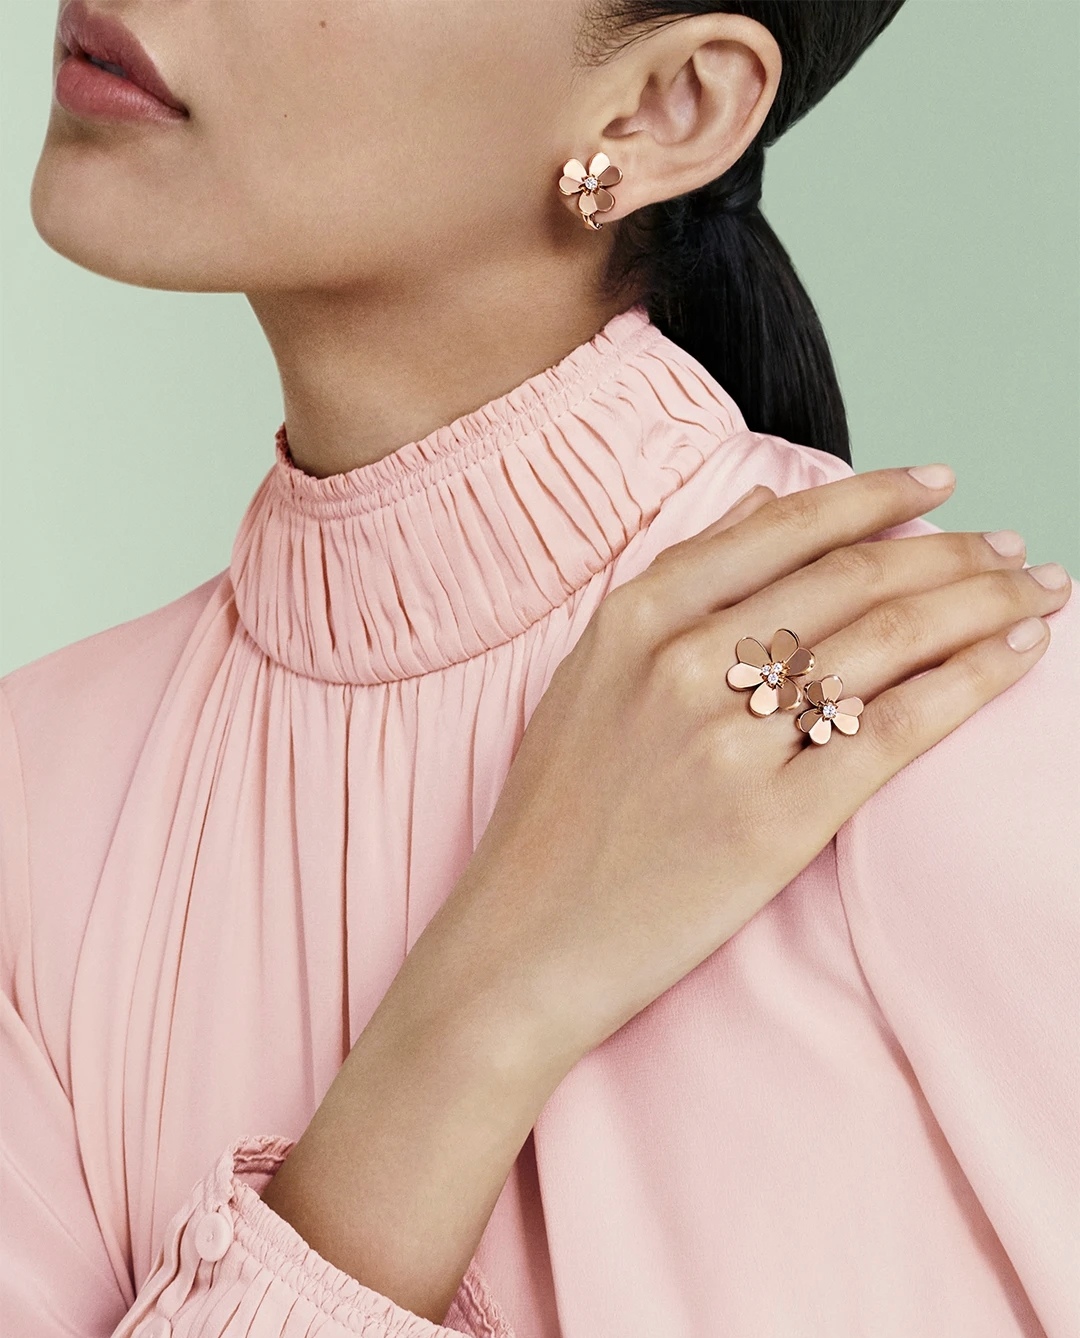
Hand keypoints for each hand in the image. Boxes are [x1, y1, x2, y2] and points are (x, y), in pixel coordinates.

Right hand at [421, 466, 1071, 1072]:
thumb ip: (673, 584)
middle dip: (949, 552)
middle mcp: (684, 662)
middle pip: (852, 578)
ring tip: (1034, 592)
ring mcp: (730, 740)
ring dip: (981, 603)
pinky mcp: (775, 820)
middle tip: (1006, 548)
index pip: (784, 528)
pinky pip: (897, 729)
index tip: (936, 485)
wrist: (524, 942)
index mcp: (635, 618)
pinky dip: (972, 680)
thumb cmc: (553, 816)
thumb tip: (761, 507)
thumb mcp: (586, 675)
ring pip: (888, 639)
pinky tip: (1018, 656)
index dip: (875, 496)